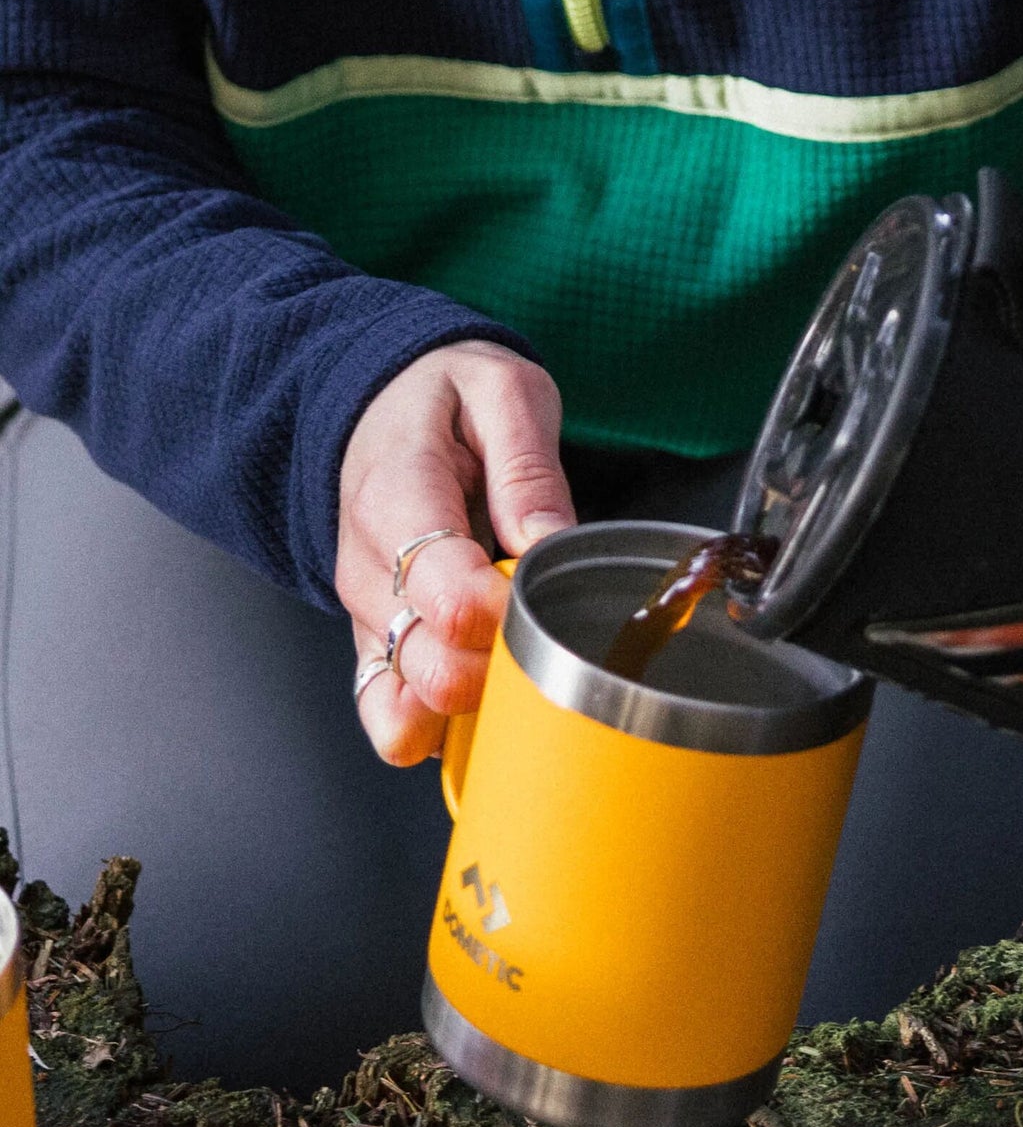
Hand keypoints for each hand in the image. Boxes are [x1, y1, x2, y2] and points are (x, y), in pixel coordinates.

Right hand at [337, 342, 575, 763]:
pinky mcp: (373, 644)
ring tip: (519, 669)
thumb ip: (528, 471)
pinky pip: (387, 715)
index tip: (549, 600)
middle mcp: (369, 569)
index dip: (508, 616)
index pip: (446, 590)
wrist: (371, 402)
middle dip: (502, 670)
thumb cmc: (441, 399)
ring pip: (404, 704)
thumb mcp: (501, 394)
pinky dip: (434, 732)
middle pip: (428, 666)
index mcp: (399, 497)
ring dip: (473, 708)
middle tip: (546, 635)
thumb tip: (552, 544)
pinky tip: (481, 714)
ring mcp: (366, 615)